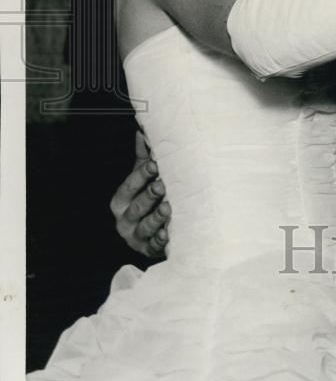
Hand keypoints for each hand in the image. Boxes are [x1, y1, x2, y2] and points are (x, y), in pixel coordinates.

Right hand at [109, 130, 169, 258]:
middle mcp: (125, 220)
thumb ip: (144, 157)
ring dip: (156, 218)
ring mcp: (136, 238)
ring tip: (168, 208)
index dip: (141, 175)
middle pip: (136, 207)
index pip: (129, 186)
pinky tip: (169, 233)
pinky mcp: (149, 251)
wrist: (157, 230)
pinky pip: (155, 247)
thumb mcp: (144, 178)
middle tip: (162, 185)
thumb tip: (142, 129)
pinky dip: (161, 240)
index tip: (155, 164)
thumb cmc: (150, 198)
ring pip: (145, 227)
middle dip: (149, 195)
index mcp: (121, 200)